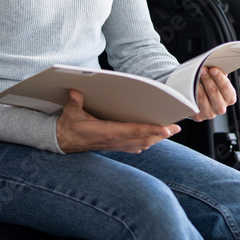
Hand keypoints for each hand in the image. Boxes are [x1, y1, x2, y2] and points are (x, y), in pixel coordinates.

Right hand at [55, 89, 180, 153]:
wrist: (63, 141)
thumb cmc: (69, 126)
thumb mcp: (70, 113)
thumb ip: (75, 103)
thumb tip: (76, 92)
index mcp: (106, 132)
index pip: (133, 131)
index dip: (150, 130)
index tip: (165, 128)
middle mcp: (114, 141)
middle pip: (143, 139)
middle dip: (160, 134)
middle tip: (176, 127)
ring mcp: (115, 145)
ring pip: (141, 144)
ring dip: (156, 139)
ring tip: (169, 132)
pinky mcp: (114, 146)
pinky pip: (135, 147)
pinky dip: (146, 143)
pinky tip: (152, 140)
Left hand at [189, 66, 236, 121]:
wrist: (197, 99)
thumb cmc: (208, 86)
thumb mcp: (216, 80)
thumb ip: (218, 74)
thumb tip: (217, 64)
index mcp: (229, 98)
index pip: (227, 88)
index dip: (220, 78)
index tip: (213, 69)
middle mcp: (221, 108)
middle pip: (214, 92)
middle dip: (207, 79)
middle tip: (201, 69)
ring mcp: (209, 113)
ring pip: (202, 98)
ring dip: (197, 85)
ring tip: (193, 76)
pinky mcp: (198, 117)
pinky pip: (193, 104)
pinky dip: (190, 94)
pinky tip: (188, 86)